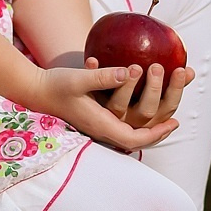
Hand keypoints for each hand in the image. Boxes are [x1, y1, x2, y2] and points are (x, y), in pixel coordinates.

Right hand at [31, 63, 185, 151]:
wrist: (35, 90)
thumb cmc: (55, 85)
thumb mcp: (78, 78)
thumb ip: (103, 76)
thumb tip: (130, 70)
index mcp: (99, 124)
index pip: (133, 139)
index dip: (155, 134)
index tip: (173, 123)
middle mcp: (100, 129)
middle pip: (134, 140)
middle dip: (157, 132)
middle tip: (176, 121)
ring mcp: (97, 125)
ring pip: (129, 132)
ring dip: (149, 125)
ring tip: (166, 115)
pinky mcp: (95, 117)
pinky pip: (122, 124)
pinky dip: (137, 120)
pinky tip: (145, 106)